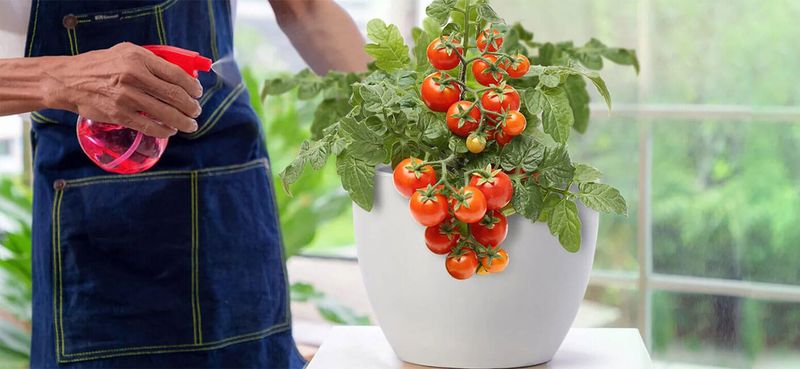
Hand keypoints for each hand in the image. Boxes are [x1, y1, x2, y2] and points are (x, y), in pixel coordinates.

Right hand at [46, 42, 202, 137]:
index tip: (198, 93)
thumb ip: (152, 61)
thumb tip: (181, 75)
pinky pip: (149, 126)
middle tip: (196, 111)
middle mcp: (134, 76)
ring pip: (165, 113)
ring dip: (183, 122)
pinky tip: (171, 131)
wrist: (69, 80)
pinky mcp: (119, 114)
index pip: (176, 75)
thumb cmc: (102, 65)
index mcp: (139, 59)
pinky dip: (164, 130)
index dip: (192, 87)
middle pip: (175, 96)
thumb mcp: (127, 52)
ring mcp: (127, 97)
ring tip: (190, 125)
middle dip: (191, 106)